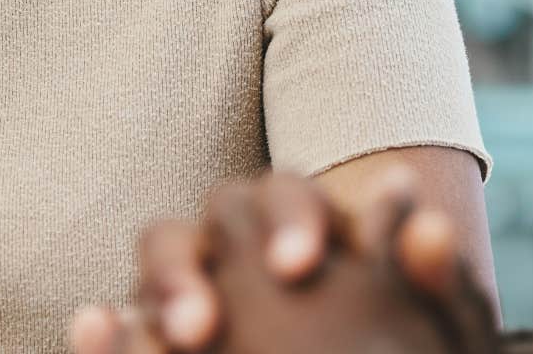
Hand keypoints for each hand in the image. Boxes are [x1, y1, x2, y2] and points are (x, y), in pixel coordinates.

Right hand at [70, 173, 496, 353]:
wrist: (338, 345)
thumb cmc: (391, 332)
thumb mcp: (419, 311)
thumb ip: (426, 275)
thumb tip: (436, 230)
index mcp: (305, 217)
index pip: (289, 194)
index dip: (289, 221)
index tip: (298, 265)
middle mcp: (244, 232)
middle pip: (218, 212)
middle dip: (218, 255)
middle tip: (218, 317)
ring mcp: (195, 271)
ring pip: (164, 248)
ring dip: (166, 284)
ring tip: (187, 335)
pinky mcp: (156, 317)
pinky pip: (124, 315)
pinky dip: (107, 327)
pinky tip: (96, 331)